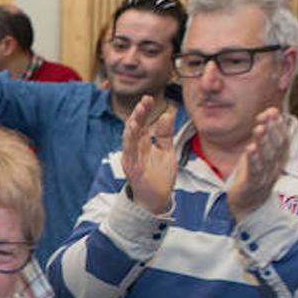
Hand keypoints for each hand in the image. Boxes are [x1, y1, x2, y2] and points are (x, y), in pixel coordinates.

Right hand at [120, 95, 177, 214]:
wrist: (158, 200)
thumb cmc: (160, 177)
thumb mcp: (167, 151)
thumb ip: (165, 134)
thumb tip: (168, 114)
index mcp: (143, 144)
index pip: (142, 123)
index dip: (144, 111)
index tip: (150, 98)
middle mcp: (135, 149)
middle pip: (134, 127)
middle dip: (138, 113)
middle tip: (145, 100)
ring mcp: (132, 158)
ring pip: (129, 138)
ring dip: (133, 124)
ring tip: (138, 111)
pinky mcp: (132, 168)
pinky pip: (130, 152)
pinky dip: (131, 140)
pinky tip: (134, 129)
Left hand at [225, 107, 288, 219]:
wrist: (249, 205)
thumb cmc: (254, 174)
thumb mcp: (260, 152)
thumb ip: (264, 133)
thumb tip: (271, 110)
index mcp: (278, 158)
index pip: (282, 140)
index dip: (278, 125)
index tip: (273, 111)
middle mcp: (275, 166)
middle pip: (276, 146)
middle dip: (272, 130)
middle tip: (267, 115)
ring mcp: (265, 176)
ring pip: (266, 157)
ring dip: (263, 141)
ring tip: (259, 128)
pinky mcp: (252, 185)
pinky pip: (254, 171)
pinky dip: (253, 159)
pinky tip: (250, 148)